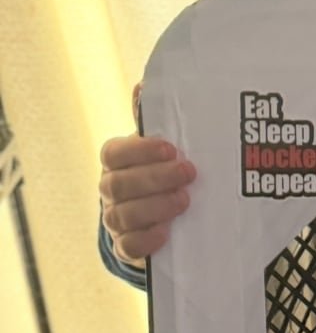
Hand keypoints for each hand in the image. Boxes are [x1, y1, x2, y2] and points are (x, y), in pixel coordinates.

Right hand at [98, 84, 195, 264]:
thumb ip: (154, 119)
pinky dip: (146, 240)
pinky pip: (127, 246)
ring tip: (185, 201)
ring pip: (123, 215)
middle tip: (189, 174)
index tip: (171, 148)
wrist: (164, 215)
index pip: (114, 153)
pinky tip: (166, 233)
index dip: (140, 151)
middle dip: (155, 178)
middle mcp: (110, 189)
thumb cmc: (163, 170)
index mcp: (116, 161)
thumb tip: (144, 86)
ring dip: (155, 207)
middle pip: (119, 184)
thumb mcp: (163, 147)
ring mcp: (115, 219)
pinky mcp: (126, 247)